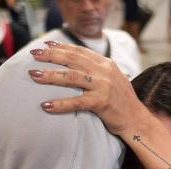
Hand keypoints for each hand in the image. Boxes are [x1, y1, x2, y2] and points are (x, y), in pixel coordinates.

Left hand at [28, 41, 146, 135]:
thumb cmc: (122, 102)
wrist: (137, 120)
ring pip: (71, 77)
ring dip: (50, 75)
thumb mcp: (112, 79)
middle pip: (72, 59)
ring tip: (33, 75)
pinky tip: (46, 106)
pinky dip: (60, 104)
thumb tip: (77, 65)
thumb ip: (97, 70)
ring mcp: (103, 86)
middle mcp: (104, 71)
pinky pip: (76, 102)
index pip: (79, 51)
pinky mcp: (101, 102)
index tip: (45, 45)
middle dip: (51, 55)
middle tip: (33, 54)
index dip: (61, 47)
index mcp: (106, 63)